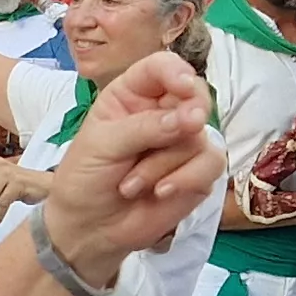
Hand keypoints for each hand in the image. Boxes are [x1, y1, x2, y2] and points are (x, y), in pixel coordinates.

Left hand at [37, 51, 222, 275]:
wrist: (88, 228)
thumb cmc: (84, 178)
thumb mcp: (101, 145)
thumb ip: (144, 128)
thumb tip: (192, 118)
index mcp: (132, 95)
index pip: (161, 67)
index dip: (176, 72)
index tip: (183, 86)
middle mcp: (162, 112)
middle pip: (195, 95)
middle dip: (189, 113)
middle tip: (183, 128)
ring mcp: (183, 142)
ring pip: (199, 137)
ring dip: (164, 164)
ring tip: (130, 185)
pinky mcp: (197, 172)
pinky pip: (211, 164)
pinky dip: (186, 179)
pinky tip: (161, 192)